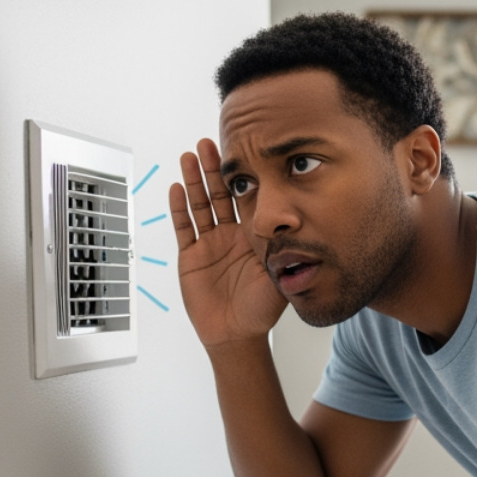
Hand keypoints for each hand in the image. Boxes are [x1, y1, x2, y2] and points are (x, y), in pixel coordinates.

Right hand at [169, 138, 286, 347]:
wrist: (238, 333)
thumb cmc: (262, 308)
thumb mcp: (279, 275)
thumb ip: (285, 251)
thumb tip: (300, 227)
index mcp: (254, 235)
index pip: (247, 199)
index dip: (244, 176)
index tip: (244, 150)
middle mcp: (231, 234)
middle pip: (220, 194)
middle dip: (215, 169)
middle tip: (210, 142)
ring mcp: (210, 243)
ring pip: (199, 205)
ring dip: (194, 180)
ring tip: (190, 155)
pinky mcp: (191, 255)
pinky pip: (184, 227)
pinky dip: (179, 208)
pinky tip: (177, 187)